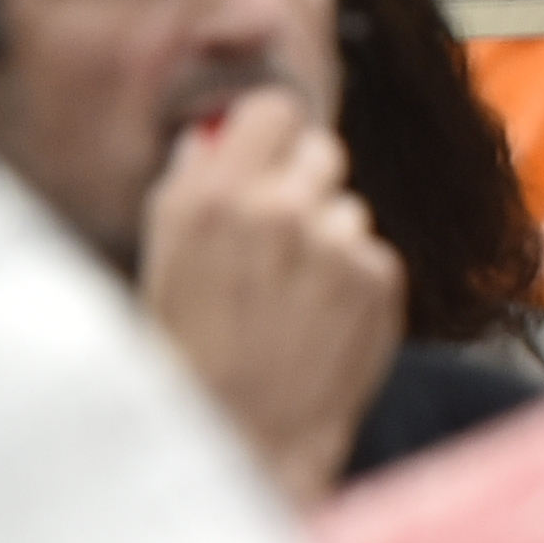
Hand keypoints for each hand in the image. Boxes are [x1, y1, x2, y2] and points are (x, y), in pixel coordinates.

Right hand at [138, 89, 402, 500]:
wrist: (243, 432)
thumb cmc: (191, 347)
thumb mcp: (164, 256)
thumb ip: (192, 184)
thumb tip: (215, 136)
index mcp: (216, 196)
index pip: (275, 109)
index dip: (271, 133)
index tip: (267, 155)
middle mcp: (280, 209)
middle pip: (322, 150)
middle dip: (302, 183)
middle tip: (278, 236)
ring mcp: (336, 243)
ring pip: (347, 209)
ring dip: (326, 239)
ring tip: (290, 297)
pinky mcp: (379, 278)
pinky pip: (370, 254)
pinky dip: (351, 281)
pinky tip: (319, 321)